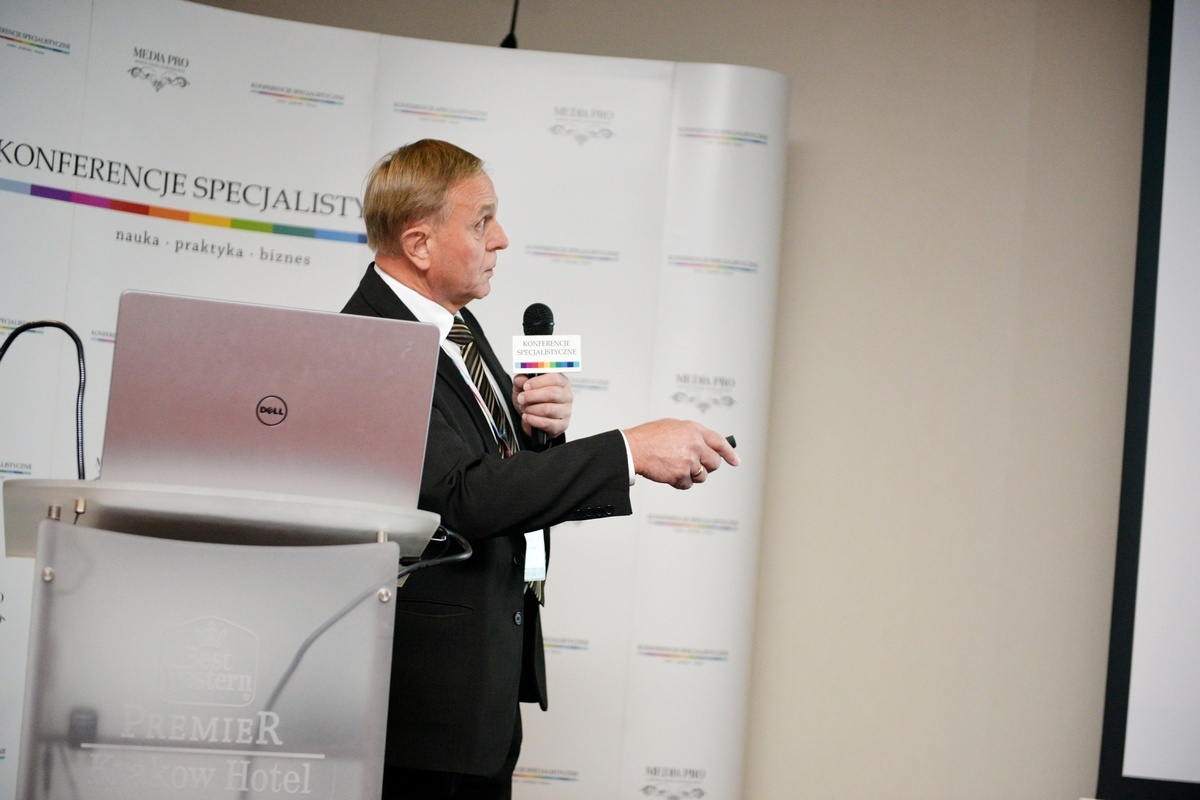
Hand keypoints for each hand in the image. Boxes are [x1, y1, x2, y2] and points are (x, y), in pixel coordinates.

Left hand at [514, 373, 573, 438]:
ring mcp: (566, 411)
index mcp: (561, 382)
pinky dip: (534, 420)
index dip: (538, 382)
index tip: (525, 386)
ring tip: (524, 409)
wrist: (531, 418)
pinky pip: (548, 423)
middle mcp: (566, 396)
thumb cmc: (531, 400)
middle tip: (521, 398)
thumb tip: (521, 380)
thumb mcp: (522, 387)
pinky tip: (527, 417)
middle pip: (553, 394)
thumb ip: (521, 380)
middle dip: (533, 396)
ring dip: (532, 409)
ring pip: (549, 409)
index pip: (555, 378)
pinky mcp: (562, 425)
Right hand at [621, 418, 739, 488]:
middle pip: (714, 463)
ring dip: (692, 475)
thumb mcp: (673, 426)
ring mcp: (689, 461)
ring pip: (702, 476)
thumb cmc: (649, 437)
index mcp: (695, 430)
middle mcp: (695, 445)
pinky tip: (669, 472)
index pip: (720, 442)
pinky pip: (688, 484)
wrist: (634, 448)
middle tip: (696, 466)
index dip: (729, 453)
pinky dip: (680, 482)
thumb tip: (704, 445)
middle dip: (707, 467)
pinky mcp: (681, 475)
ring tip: (675, 466)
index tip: (735, 461)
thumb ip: (691, 435)